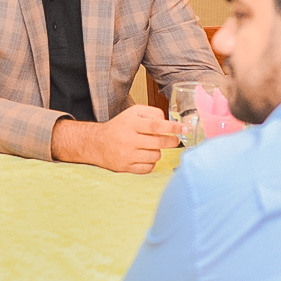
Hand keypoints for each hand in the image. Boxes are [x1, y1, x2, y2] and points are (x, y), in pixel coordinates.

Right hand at [51, 105, 182, 173]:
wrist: (97, 143)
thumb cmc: (119, 126)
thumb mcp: (132, 112)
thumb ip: (152, 114)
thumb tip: (169, 123)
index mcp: (131, 123)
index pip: (156, 125)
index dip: (172, 128)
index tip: (183, 128)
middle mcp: (128, 139)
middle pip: (158, 143)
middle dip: (171, 141)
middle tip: (175, 140)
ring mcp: (127, 155)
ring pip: (155, 156)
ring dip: (158, 152)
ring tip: (151, 147)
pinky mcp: (125, 167)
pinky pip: (148, 168)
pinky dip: (150, 163)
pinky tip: (145, 156)